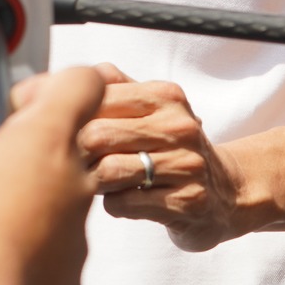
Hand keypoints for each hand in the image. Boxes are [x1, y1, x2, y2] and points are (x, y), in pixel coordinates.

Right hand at [0, 68, 105, 284]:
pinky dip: (37, 236)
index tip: (17, 102)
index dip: (53, 82)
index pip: (84, 82)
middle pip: (81, 138)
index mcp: (43, 139)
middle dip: (42, 139)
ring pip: (70, 191)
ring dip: (39, 189)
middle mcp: (74, 179)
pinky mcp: (74, 271)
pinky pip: (62, 239)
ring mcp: (80, 228)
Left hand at [79, 64, 249, 252]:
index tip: (61, 133)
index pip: (96, 98)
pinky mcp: (188, 202)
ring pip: (108, 171)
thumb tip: (55, 80)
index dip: (67, 118)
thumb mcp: (150, 109)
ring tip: (100, 182)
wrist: (229, 192)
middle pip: (97, 135)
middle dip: (76, 153)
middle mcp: (179, 127)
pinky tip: (124, 200)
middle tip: (73, 164)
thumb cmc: (174, 148)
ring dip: (93, 181)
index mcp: (165, 96)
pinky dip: (113, 203)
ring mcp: (187, 165)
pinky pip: (124, 203)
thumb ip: (109, 88)